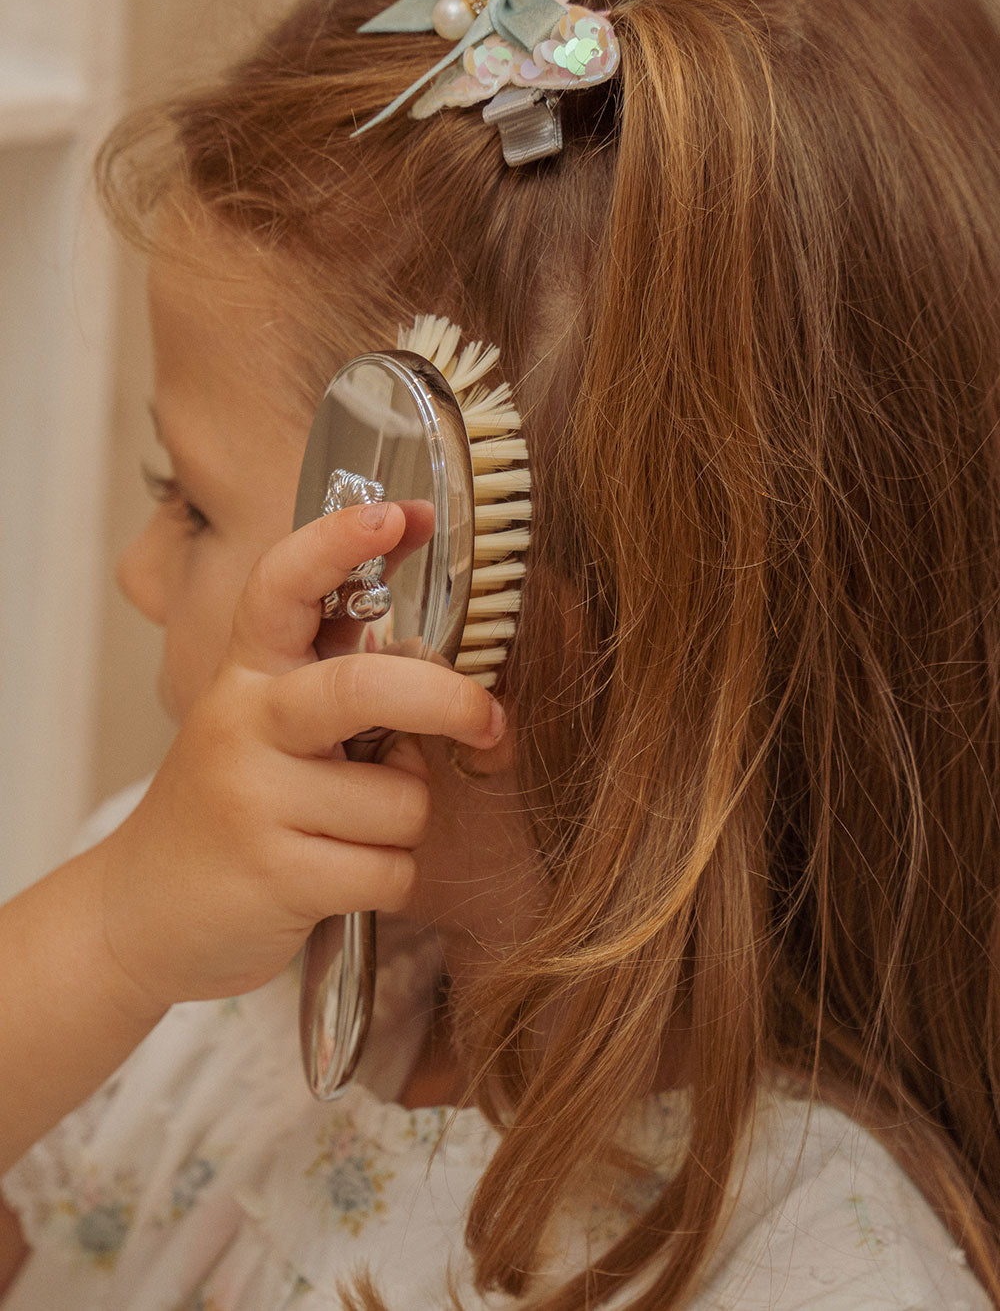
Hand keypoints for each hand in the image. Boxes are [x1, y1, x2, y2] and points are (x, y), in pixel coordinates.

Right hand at [91, 502, 503, 1007]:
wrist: (141, 916)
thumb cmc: (233, 809)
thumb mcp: (264, 728)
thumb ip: (343, 688)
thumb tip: (463, 679)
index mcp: (249, 671)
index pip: (284, 584)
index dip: (338, 541)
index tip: (394, 515)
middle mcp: (245, 721)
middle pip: (365, 687)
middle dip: (444, 699)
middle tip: (489, 718)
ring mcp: (254, 798)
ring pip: (401, 799)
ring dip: (401, 826)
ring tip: (343, 832)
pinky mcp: (274, 874)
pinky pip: (391, 869)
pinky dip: (386, 879)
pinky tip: (334, 878)